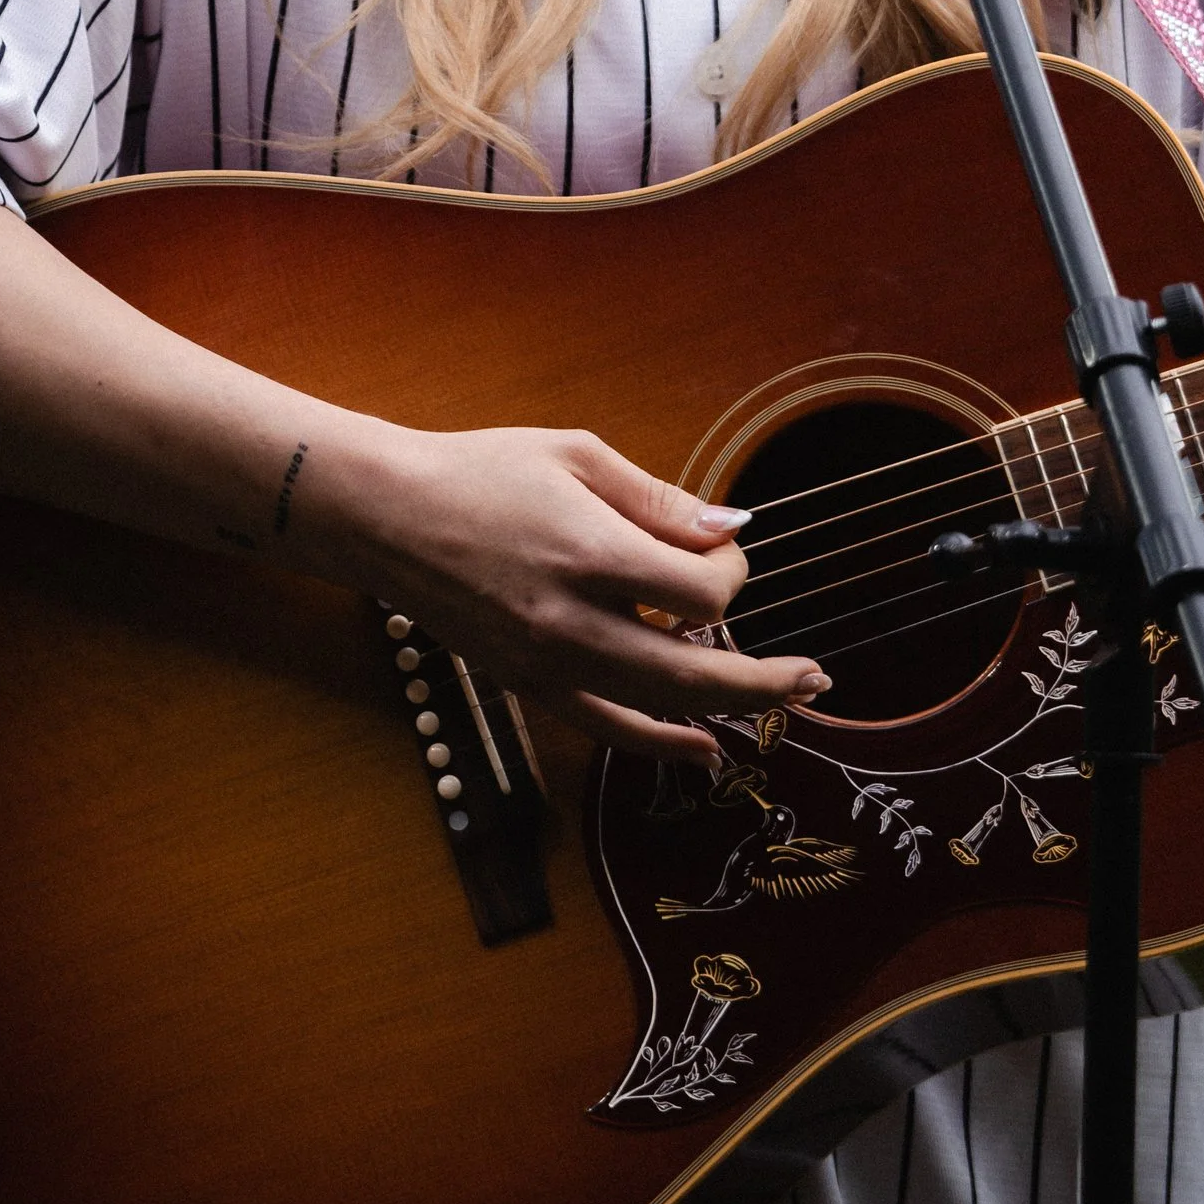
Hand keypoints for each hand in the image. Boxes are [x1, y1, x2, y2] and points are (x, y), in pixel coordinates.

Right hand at [293, 419, 829, 759]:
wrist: (386, 514)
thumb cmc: (483, 469)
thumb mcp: (578, 456)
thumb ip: (659, 500)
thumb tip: (732, 528)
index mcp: (588, 552)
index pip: (701, 592)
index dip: (731, 569)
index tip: (716, 543)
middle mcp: (571, 620)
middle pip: (696, 671)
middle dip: (768, 676)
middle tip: (817, 675)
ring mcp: (546, 662)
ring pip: (658, 707)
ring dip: (731, 707)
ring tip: (786, 700)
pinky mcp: (526, 684)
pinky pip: (605, 729)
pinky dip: (660, 743)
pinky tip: (704, 747)